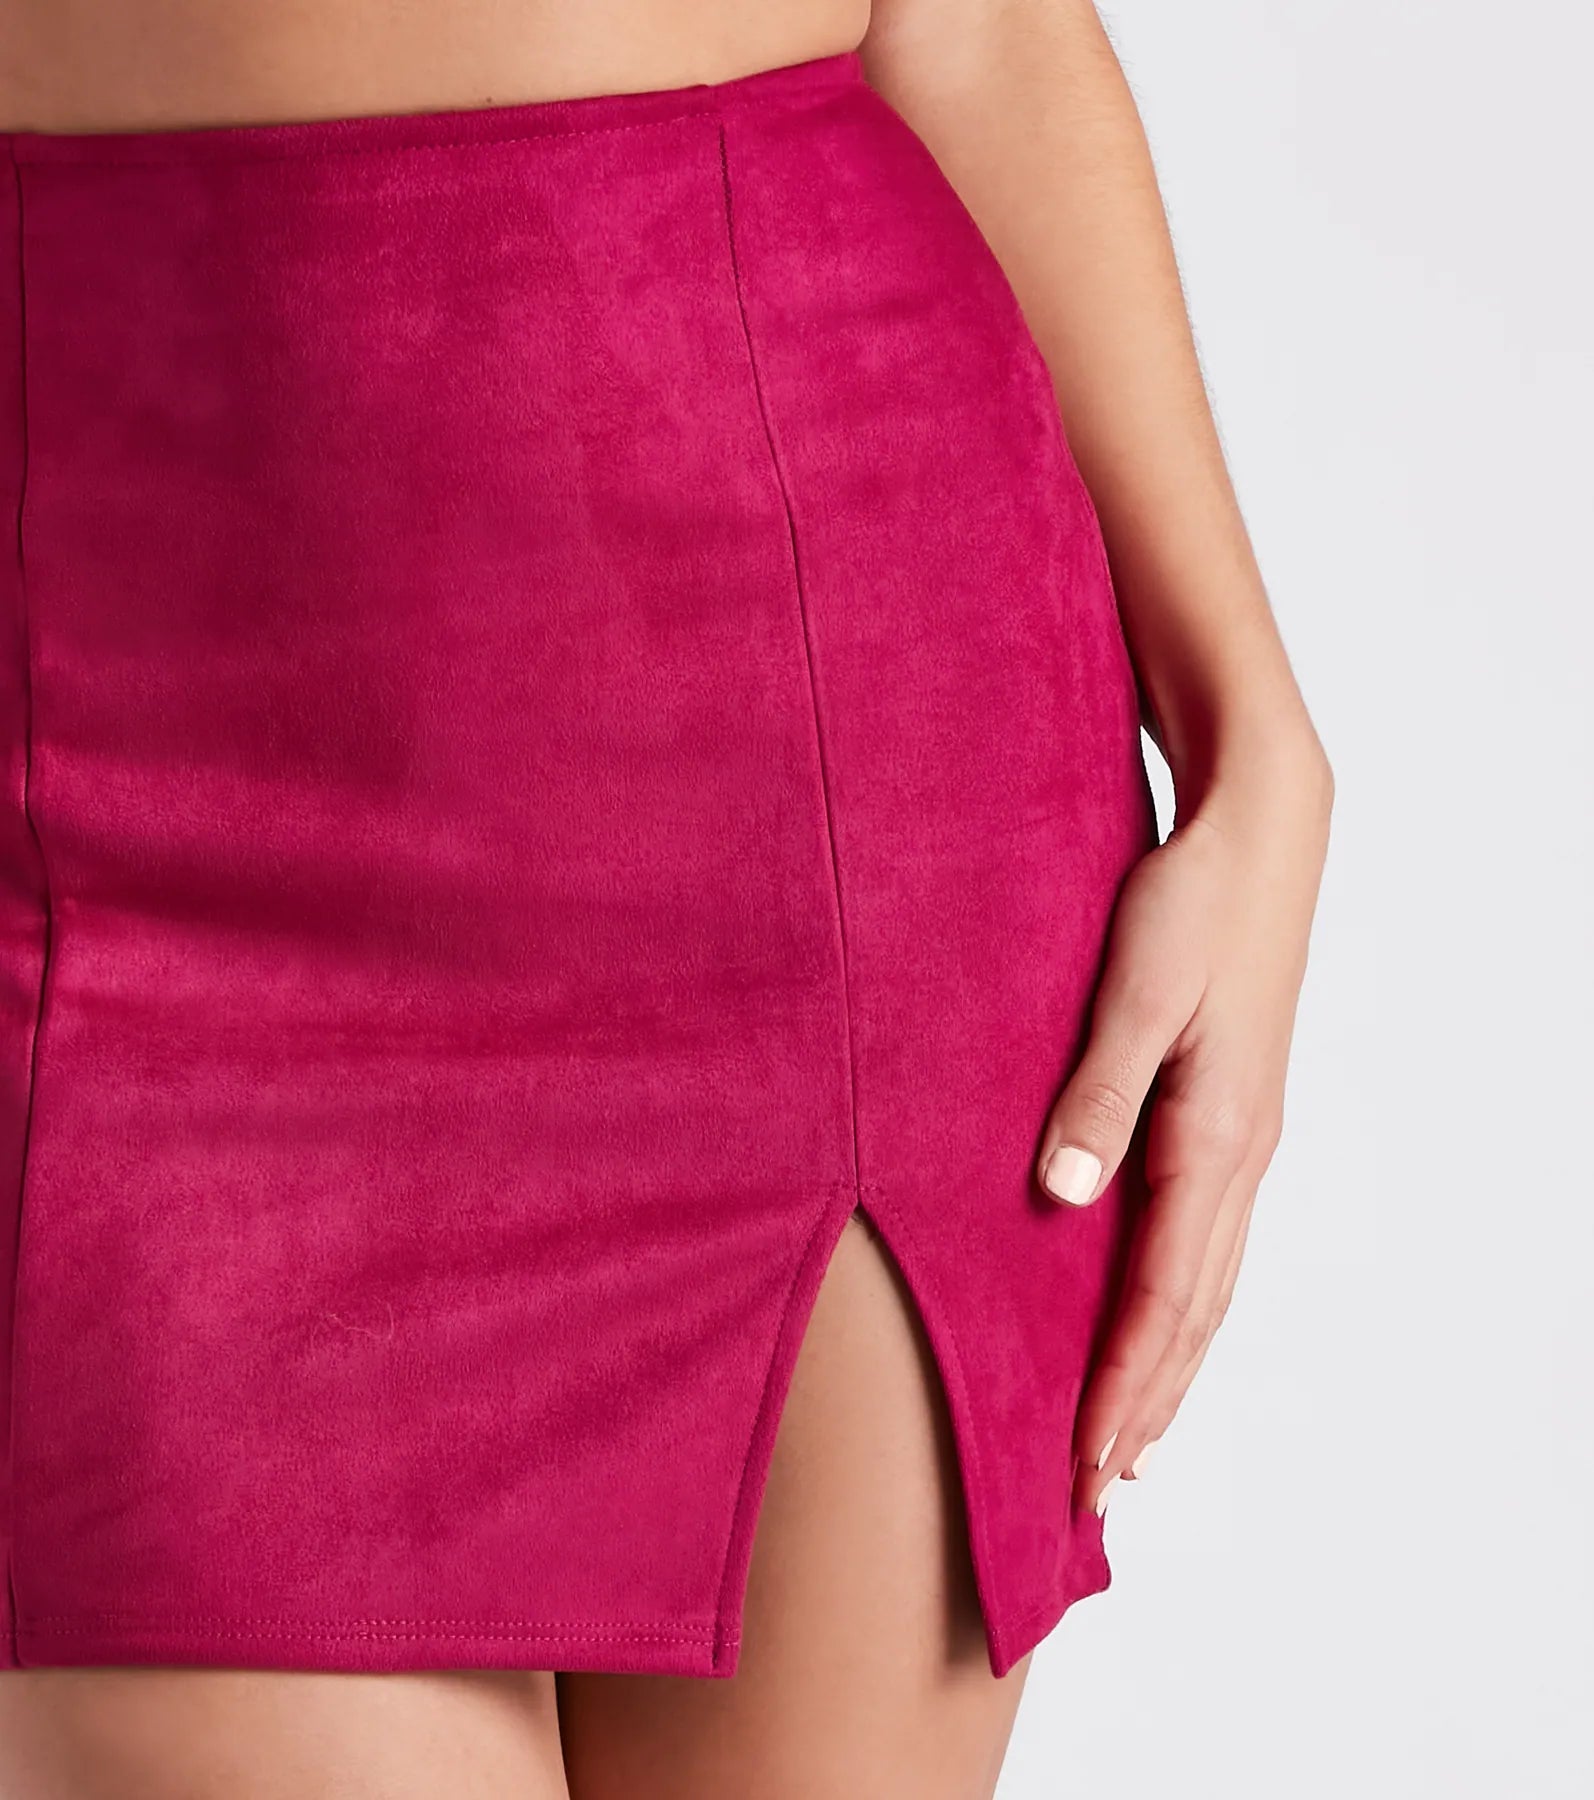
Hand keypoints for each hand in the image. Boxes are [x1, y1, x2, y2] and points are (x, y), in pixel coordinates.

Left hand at [1034, 746, 1331, 1510]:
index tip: (1085, 1465)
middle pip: (1192, 1312)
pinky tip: (1163, 1323)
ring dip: (1169, 1370)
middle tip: (1100, 1493)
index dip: (1121, 1387)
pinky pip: (1209, 1242)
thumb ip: (1096, 1096)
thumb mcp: (1134, 991)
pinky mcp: (1233, 1116)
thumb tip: (1062, 1200)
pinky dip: (1183, 1307)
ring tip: (1135, 1443)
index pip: (1161, 1295)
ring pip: (1207, 1285)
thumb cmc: (1190, 905)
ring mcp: (1244, 1139)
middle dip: (1147, 1407)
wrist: (1258, 835)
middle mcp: (1238, 1154)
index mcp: (1213, 1135)